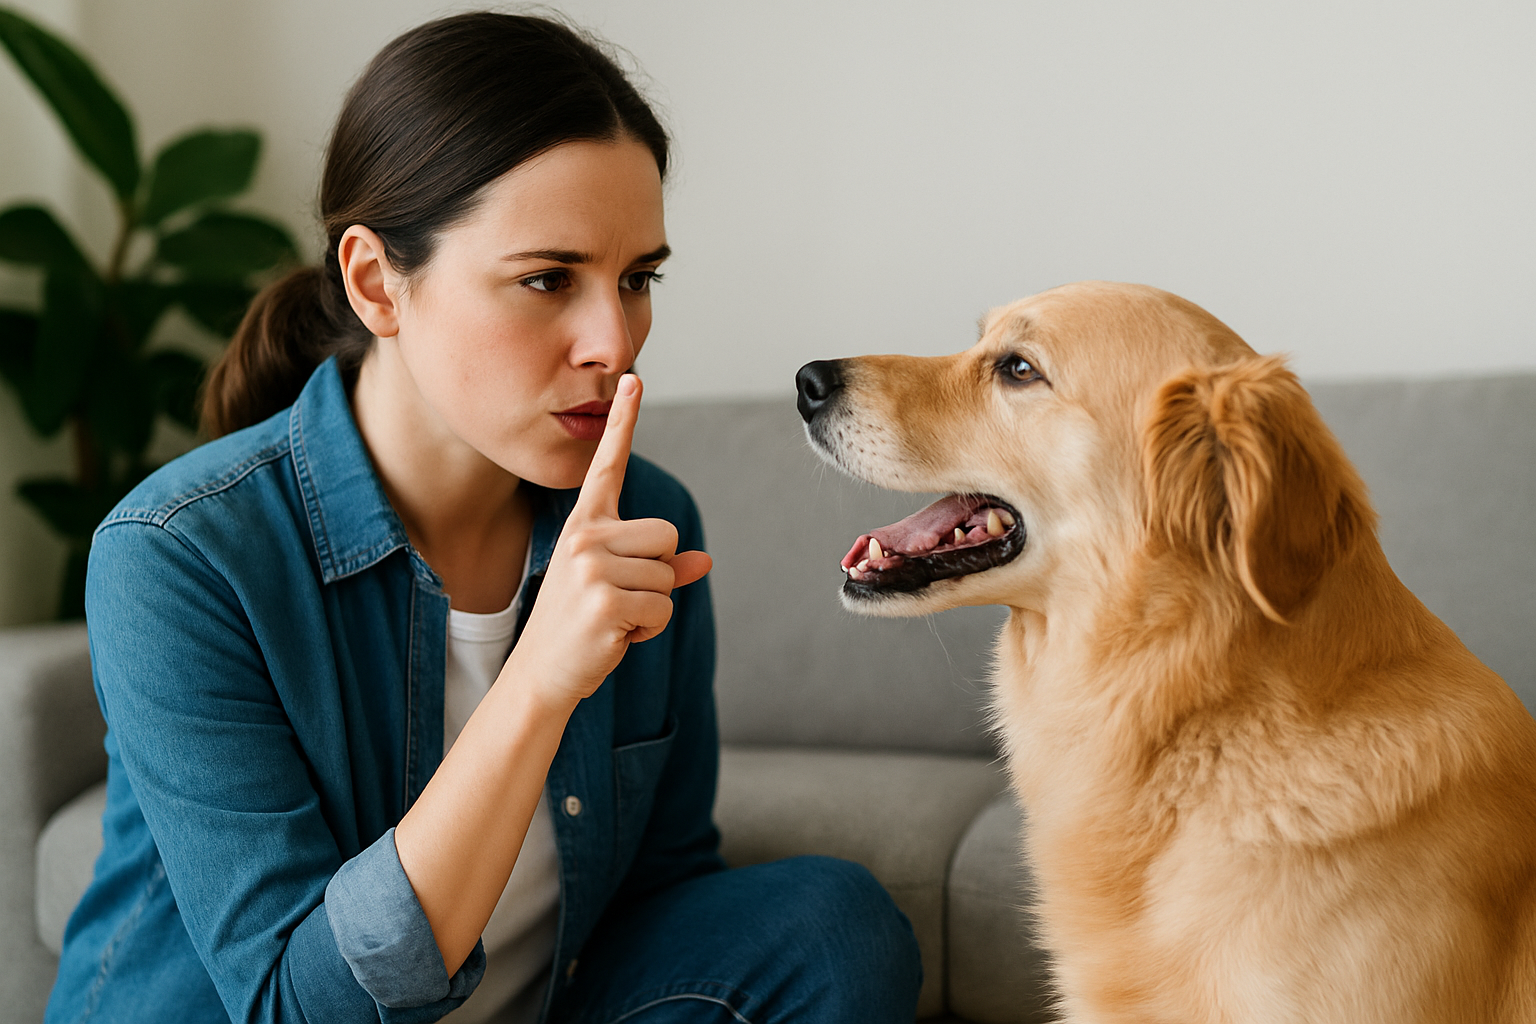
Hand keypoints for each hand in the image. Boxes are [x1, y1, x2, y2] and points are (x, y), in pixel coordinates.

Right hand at [507, 374, 711, 710]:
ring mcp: (591, 567)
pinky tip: (614, 634)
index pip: (608, 465)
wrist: (542, 673)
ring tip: (613, 618)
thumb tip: (704, 562)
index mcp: (585, 524)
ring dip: (652, 605)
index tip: (633, 378)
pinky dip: (648, 628)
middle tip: (619, 598)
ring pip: (668, 575)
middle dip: (658, 572)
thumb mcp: (617, 587)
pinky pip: (662, 606)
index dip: (623, 422)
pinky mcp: (605, 600)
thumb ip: (660, 569)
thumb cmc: (580, 627)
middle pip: (668, 535)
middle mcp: (584, 536)